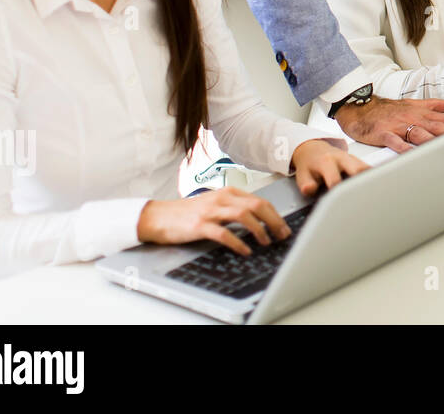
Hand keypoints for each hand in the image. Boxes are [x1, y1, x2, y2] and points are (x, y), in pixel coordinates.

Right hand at [137, 186, 289, 255]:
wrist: (159, 216)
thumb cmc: (188, 212)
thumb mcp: (215, 204)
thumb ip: (234, 207)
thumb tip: (260, 219)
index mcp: (228, 193)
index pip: (260, 201)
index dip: (276, 215)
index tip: (284, 227)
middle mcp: (222, 199)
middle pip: (257, 206)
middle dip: (274, 221)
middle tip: (282, 235)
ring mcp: (211, 211)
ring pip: (244, 216)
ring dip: (259, 230)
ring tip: (266, 242)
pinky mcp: (200, 225)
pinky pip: (224, 233)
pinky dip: (238, 242)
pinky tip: (245, 250)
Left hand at [289, 138, 368, 195]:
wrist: (313, 149)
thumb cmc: (309, 165)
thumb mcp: (302, 175)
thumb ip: (306, 184)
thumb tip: (309, 189)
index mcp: (326, 162)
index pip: (335, 179)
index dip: (338, 194)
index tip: (340, 205)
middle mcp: (341, 158)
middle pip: (358, 170)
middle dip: (360, 185)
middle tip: (361, 201)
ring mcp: (351, 158)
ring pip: (366, 168)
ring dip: (369, 181)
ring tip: (370, 197)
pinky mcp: (358, 160)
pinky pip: (368, 168)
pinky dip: (371, 178)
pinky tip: (372, 189)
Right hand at [333, 96, 443, 150]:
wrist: (358, 107)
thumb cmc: (385, 110)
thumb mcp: (411, 105)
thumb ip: (433, 106)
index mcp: (420, 113)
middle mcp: (411, 118)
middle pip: (436, 126)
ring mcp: (397, 126)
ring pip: (418, 133)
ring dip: (433, 140)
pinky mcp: (383, 133)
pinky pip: (395, 142)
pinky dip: (403, 148)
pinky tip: (411, 154)